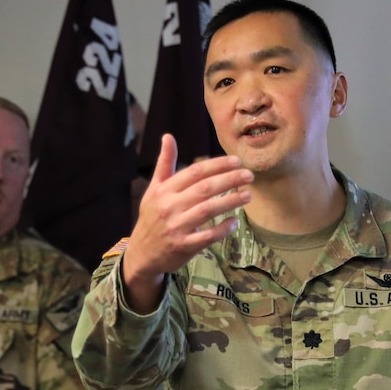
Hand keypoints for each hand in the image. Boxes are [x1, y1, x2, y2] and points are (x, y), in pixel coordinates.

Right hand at [121, 134, 252, 312]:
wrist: (141, 253)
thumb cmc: (152, 217)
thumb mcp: (154, 189)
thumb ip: (164, 163)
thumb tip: (168, 136)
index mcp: (164, 190)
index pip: (194, 172)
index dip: (217, 165)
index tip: (236, 161)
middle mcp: (169, 207)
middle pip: (204, 189)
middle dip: (229, 180)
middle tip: (249, 175)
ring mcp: (176, 227)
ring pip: (207, 210)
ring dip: (230, 201)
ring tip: (248, 195)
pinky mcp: (183, 246)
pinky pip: (207, 236)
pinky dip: (222, 229)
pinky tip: (234, 222)